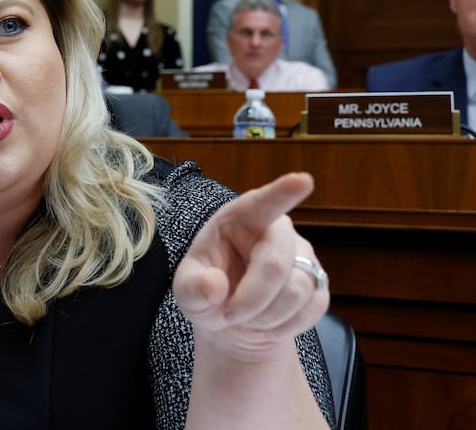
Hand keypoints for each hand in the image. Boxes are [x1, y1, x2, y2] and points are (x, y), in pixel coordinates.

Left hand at [173, 172, 328, 355]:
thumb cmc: (207, 292)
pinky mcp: (319, 282)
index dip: (283, 191)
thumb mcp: (186, 292)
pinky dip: (285, 326)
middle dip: (252, 299)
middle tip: (231, 315)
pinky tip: (267, 323)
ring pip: (297, 290)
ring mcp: (303, 255)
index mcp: (239, 219)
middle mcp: (276, 230)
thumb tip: (214, 285)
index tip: (302, 180)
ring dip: (267, 317)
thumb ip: (193, 289)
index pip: (263, 202)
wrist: (233, 319)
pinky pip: (312, 307)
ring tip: (247, 318)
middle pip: (275, 263)